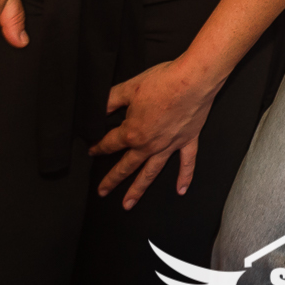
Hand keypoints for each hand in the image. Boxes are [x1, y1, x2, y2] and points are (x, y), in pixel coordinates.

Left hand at [91, 58, 220, 208]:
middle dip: (112, 180)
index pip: (110, 144)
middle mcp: (149, 144)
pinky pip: (186, 163)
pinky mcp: (187, 141)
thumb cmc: (162, 82)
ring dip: (139, 189)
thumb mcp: (128, 88)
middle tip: (102, 192)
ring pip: (151, 172)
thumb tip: (97, 109)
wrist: (192, 80)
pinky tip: (180, 190)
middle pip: (126, 166)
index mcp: (133, 132)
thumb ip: (110, 100)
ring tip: (128, 204)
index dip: (98, 147)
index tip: (92, 152)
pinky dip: (184, 177)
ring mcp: (169, 145)